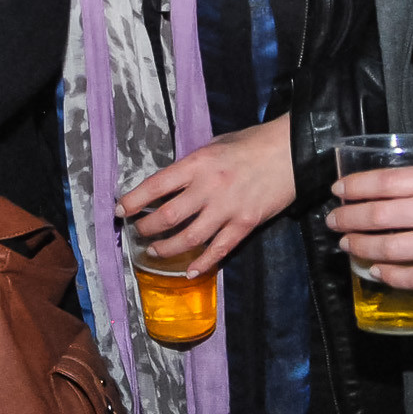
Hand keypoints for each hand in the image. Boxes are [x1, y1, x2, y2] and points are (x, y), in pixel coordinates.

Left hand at [116, 116, 293, 274]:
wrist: (291, 151)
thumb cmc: (252, 143)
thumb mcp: (215, 144)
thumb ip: (193, 165)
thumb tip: (172, 183)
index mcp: (197, 164)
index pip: (156, 186)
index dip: (134, 201)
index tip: (121, 210)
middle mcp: (208, 188)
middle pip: (167, 216)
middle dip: (146, 228)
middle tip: (138, 232)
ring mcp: (227, 209)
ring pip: (188, 238)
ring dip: (167, 248)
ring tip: (155, 251)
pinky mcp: (245, 224)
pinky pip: (218, 250)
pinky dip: (202, 263)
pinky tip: (189, 270)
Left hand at [326, 161, 412, 288]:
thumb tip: (396, 185)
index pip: (385, 181)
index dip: (355, 186)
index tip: (338, 190)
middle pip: (379, 215)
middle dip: (349, 218)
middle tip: (333, 221)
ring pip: (391, 248)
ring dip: (362, 247)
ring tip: (347, 246)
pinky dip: (391, 275)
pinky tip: (377, 273)